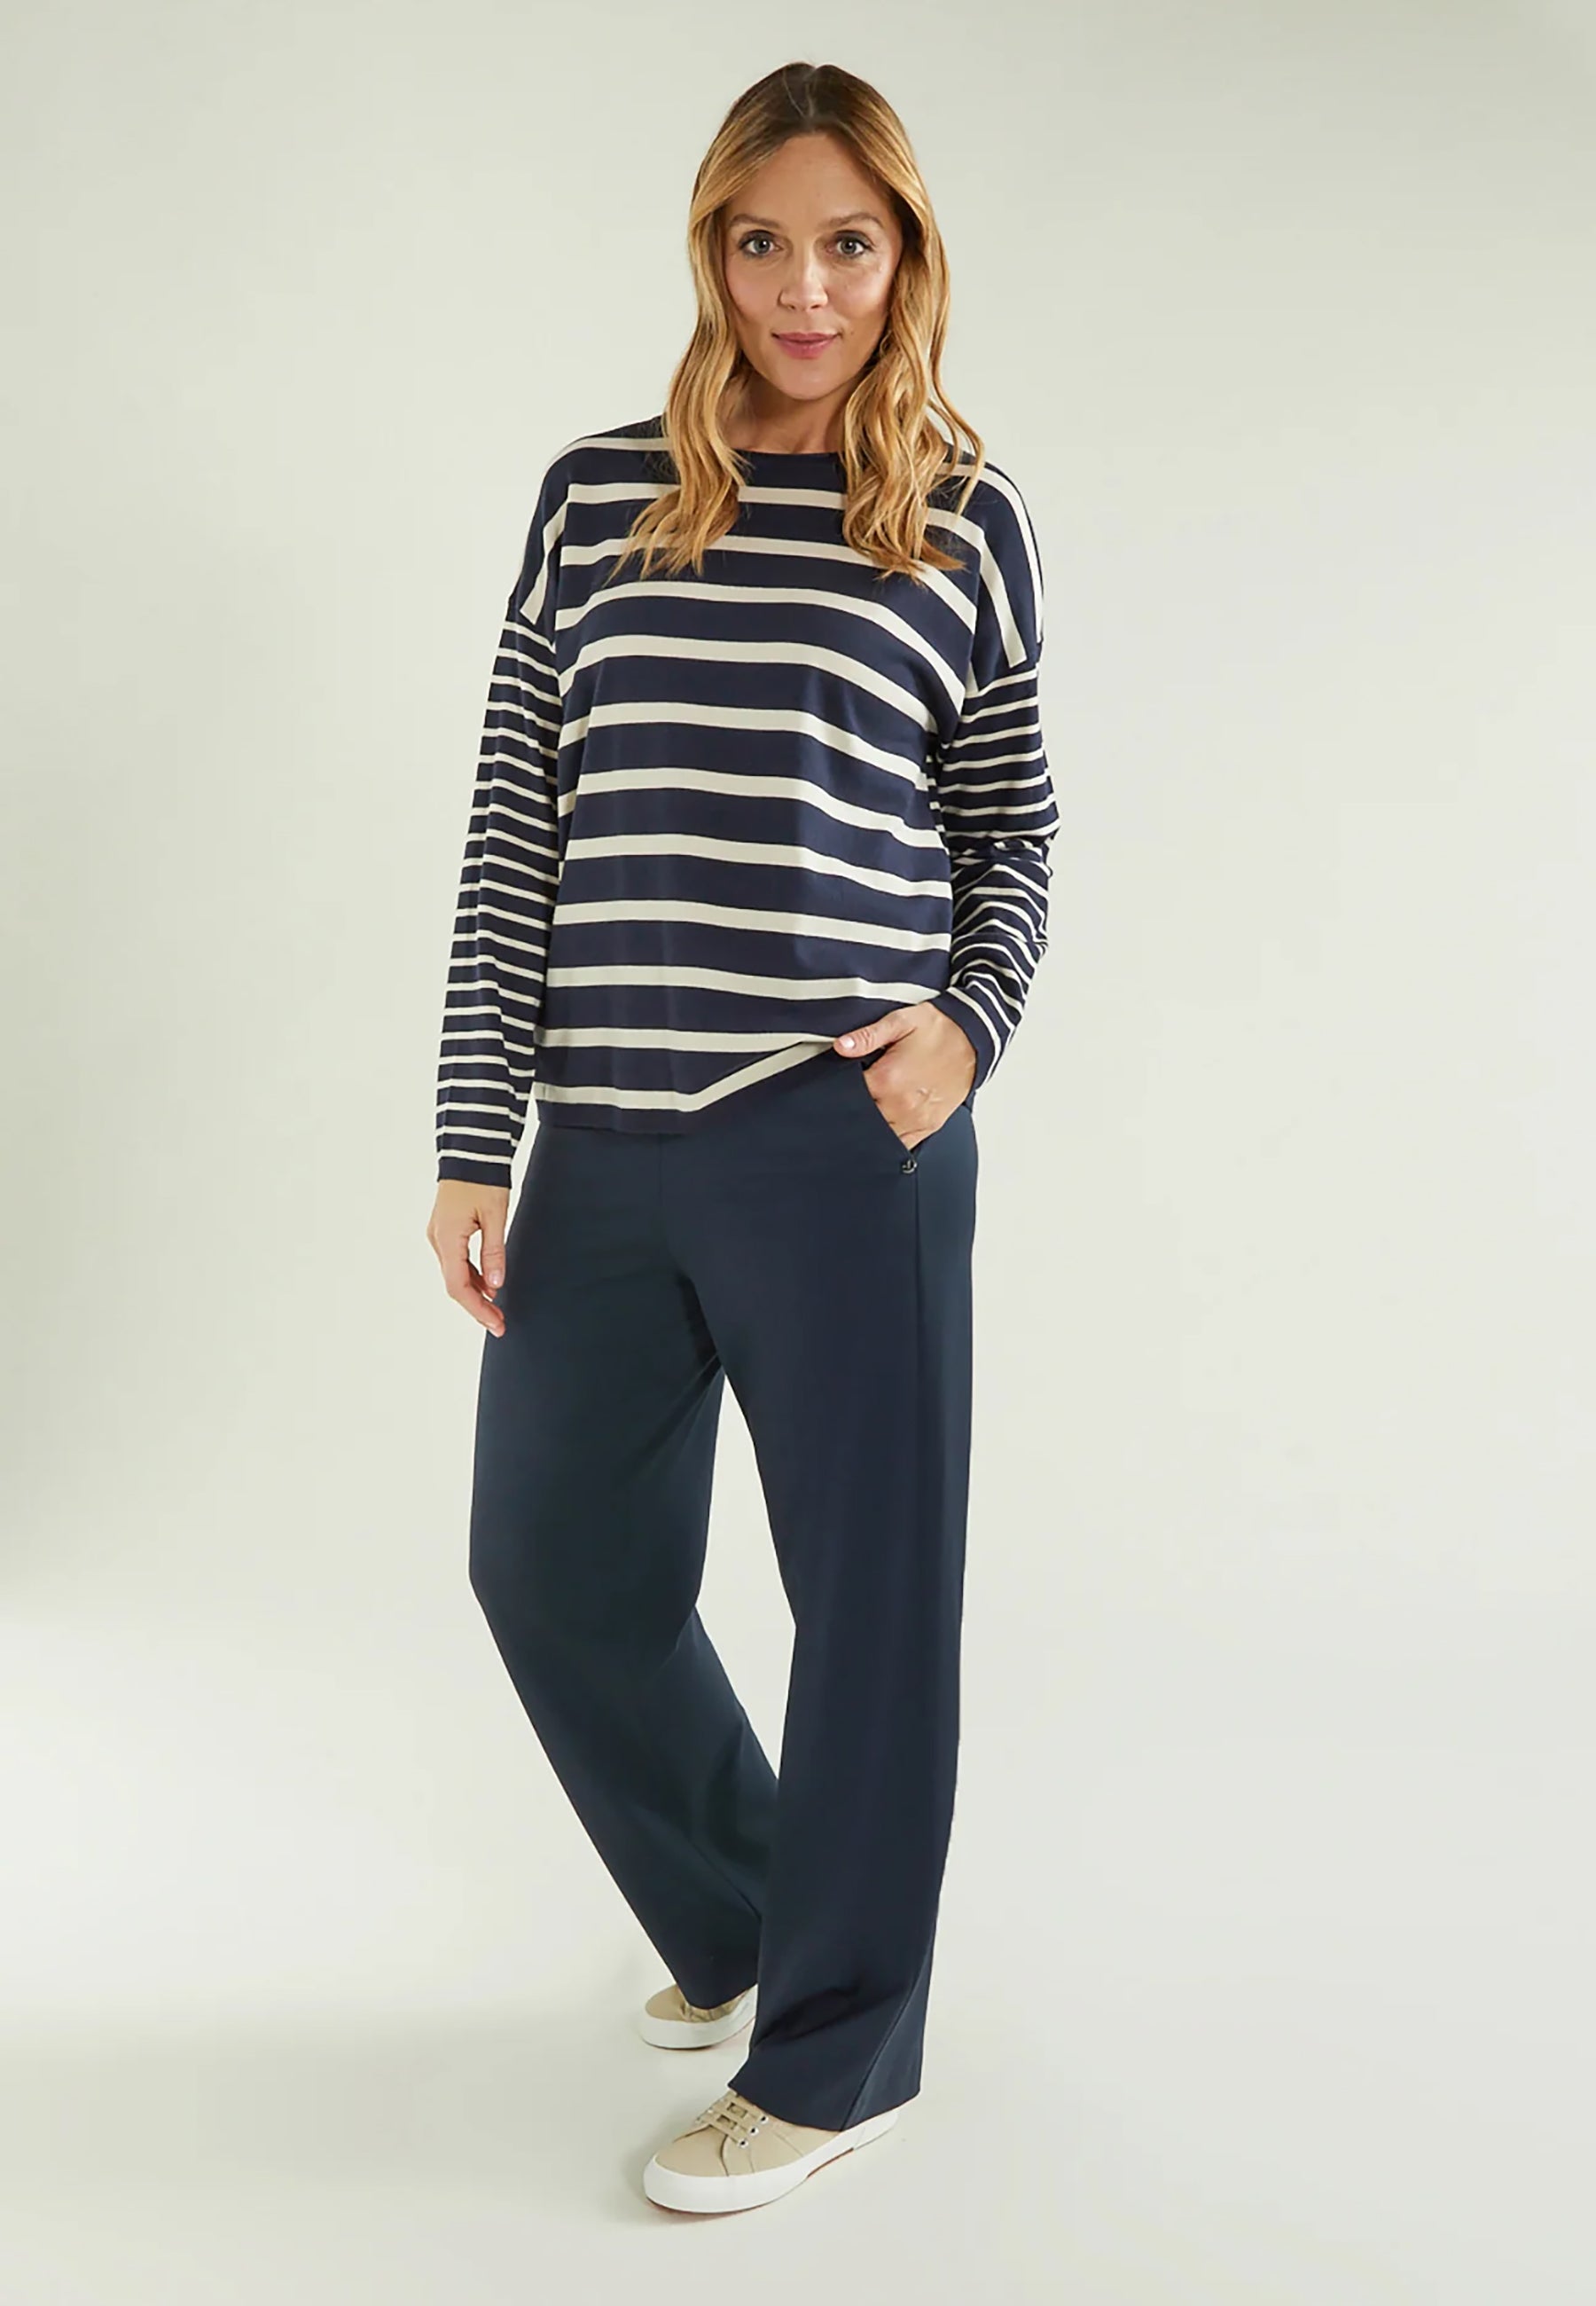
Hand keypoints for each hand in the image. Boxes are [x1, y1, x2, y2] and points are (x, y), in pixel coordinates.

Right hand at [427, 1180, 510, 1335]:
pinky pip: (456, 1261)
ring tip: (497, 1309)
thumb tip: (496, 1286)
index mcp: (447, 1238)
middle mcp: (438, 1240)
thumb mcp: (495, 1215)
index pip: (458, 1286)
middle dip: (477, 1307)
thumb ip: (494, 1251)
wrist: (470, 1151)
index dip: (477, 1309)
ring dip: (475, 1293)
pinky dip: (472, 1276)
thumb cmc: (483, 1178)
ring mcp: (439, 1235)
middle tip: (500, 1324)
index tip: (496, 1324)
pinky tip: (489, 1285)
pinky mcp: (445, 1231)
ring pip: (455, 1274)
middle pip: (454, 1285)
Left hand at [833, 1006, 976, 1149]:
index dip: (840, 1088)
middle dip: (854, 1107)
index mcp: (888, 1080)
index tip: (840, 1080)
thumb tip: (841, 1046)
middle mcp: (901, 1105)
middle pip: (861, 1117)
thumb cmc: (940, 1030)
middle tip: (860, 1092)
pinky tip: (887, 1124)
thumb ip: (868, 1036)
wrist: (974, 1040)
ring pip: (879, 1134)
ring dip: (871, 1124)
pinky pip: (902, 1143)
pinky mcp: (929, 1126)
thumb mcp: (900, 1021)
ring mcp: (916, 1120)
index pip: (848, 1095)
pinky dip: (891, 1137)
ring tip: (872, 1107)